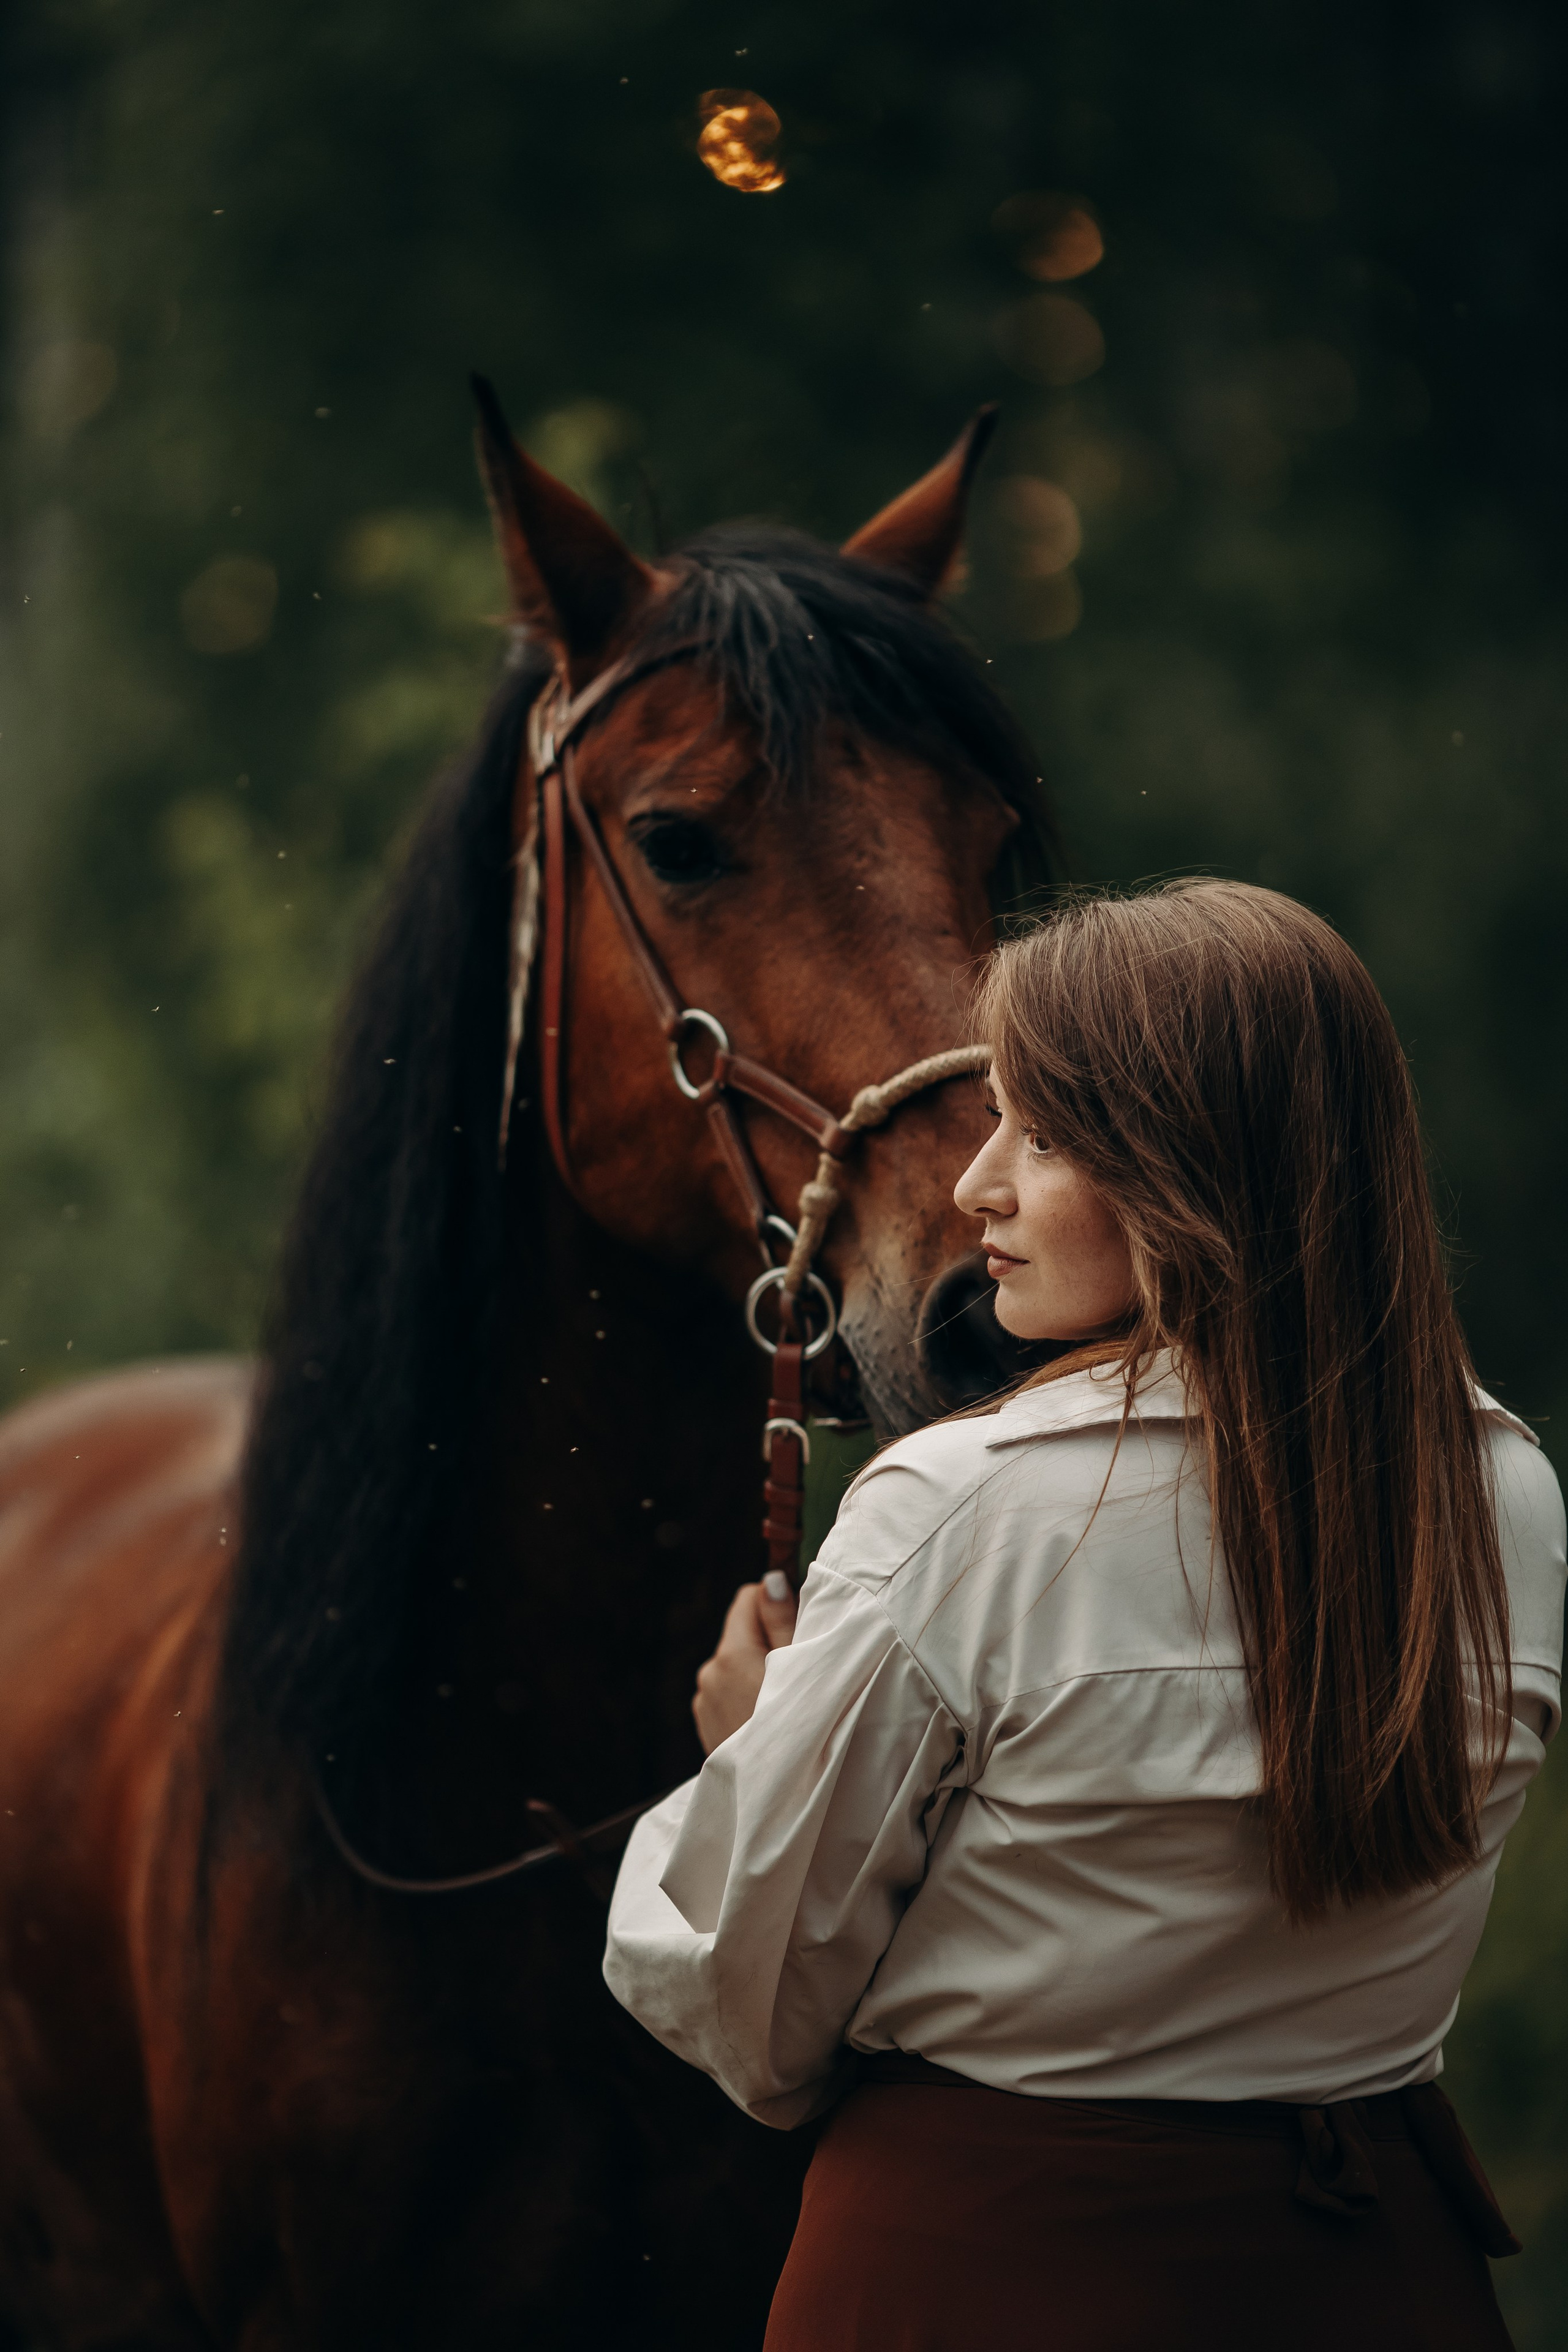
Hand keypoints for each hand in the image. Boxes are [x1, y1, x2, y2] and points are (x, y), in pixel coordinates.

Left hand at [692, 1571, 797, 1754]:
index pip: (746, 1599)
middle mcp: (709, 1673)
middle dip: (765, 1643)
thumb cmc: (797, 1727)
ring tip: (780, 1702)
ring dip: (753, 1672)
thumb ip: (781, 1619)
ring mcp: (703, 1700)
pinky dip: (743, 1696)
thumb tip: (770, 1580)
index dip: (774, 1606)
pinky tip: (763, 1720)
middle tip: (794, 1674)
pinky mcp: (704, 1723)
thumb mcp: (799, 1667)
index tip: (794, 1630)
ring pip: (733, 1665)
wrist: (776, 1796)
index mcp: (731, 1654)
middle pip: (740, 1634)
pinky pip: (725, 1692)